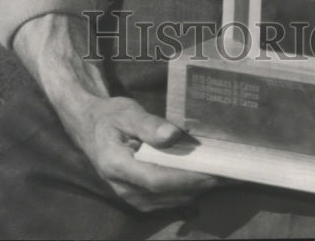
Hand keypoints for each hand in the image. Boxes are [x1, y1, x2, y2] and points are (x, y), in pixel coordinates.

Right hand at [66, 93, 220, 210]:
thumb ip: (148, 125)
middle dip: (197, 185)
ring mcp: (128, 196)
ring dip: (194, 191)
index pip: (156, 179)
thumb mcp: (127, 112)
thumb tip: (172, 135)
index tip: (211, 171)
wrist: (89, 126)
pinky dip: (184, 193)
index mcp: (116, 165)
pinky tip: (201, 181)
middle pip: (165, 194)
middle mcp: (121, 187)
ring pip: (167, 201)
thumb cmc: (109, 116)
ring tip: (220, 176)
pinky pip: (163, 201)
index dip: (185, 179)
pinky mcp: (135, 197)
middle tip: (226, 173)